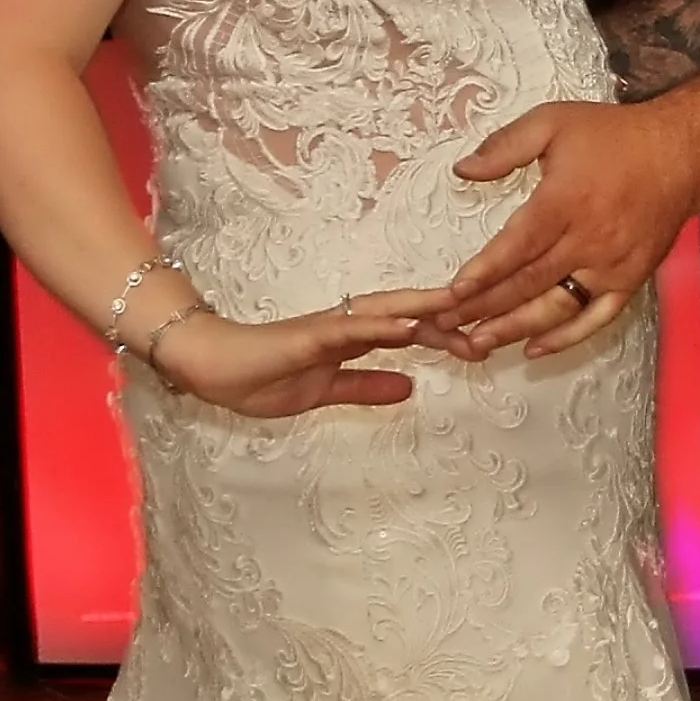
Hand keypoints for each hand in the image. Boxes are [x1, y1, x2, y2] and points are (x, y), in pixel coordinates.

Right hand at [146, 288, 454, 416]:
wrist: (208, 369)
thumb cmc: (259, 376)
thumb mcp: (326, 392)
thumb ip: (366, 387)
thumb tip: (411, 387)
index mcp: (351, 338)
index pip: (408, 332)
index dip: (445, 335)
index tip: (482, 345)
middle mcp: (345, 324)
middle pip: (406, 314)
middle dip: (448, 317)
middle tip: (492, 323)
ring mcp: (326, 327)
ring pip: (384, 313)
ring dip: (423, 310)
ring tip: (461, 308)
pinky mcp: (306, 336)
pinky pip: (348, 329)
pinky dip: (379, 326)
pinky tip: (405, 327)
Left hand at [449, 103, 698, 354]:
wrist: (682, 155)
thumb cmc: (615, 135)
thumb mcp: (553, 122)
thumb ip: (505, 146)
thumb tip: (462, 169)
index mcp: (565, 201)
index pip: (517, 246)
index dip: (484, 272)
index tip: (452, 292)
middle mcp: (588, 240)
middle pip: (529, 283)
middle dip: (484, 306)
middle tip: (446, 324)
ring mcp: (611, 266)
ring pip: (556, 308)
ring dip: (515, 329)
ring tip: (478, 343)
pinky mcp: (630, 280)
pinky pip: (596, 318)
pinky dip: (565, 338)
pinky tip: (534, 349)